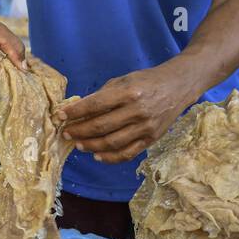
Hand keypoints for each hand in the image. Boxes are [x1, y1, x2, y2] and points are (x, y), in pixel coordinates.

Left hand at [53, 63, 196, 163]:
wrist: (178, 86)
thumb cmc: (146, 81)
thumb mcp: (123, 80)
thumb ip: (102, 95)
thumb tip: (78, 110)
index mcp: (128, 92)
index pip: (95, 105)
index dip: (75, 112)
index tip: (60, 115)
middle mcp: (138, 110)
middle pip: (101, 126)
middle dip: (79, 131)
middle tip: (66, 133)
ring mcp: (146, 127)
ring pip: (112, 143)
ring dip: (91, 145)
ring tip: (78, 144)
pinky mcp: (151, 139)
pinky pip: (127, 153)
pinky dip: (110, 157)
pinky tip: (97, 155)